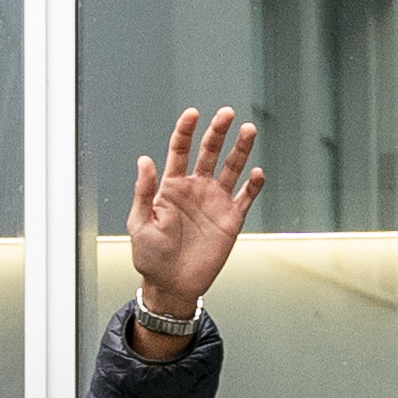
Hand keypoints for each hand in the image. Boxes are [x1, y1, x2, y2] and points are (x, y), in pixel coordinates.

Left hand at [121, 107, 265, 328]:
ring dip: (240, 149)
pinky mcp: (231, 220)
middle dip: (218, 131)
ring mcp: (215, 202)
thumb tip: (144, 160)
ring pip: (231, 168)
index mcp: (172, 186)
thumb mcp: (140, 223)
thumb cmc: (150, 257)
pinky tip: (257, 173)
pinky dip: (253, 185)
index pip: (179, 149)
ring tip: (248, 130)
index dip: (185, 130)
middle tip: (227, 113)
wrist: (172, 285)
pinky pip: (245, 198)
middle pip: (209, 152)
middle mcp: (196, 189)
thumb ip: (144, 192)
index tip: (192, 114)